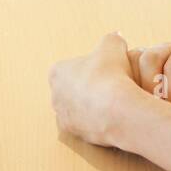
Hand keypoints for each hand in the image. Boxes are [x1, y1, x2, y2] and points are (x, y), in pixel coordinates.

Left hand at [48, 32, 143, 146]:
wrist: (116, 109)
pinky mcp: (74, 133)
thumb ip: (112, 39)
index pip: (72, 66)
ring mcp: (63, 116)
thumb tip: (116, 37)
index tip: (105, 69)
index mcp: (57, 72)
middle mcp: (54, 95)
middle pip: (73, 88)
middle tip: (109, 85)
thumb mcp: (113, 45)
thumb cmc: (111, 74)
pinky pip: (85, 124)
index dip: (91, 66)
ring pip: (78, 107)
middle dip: (88, 86)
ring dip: (91, 104)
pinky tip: (110, 115)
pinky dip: (96, 120)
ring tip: (112, 101)